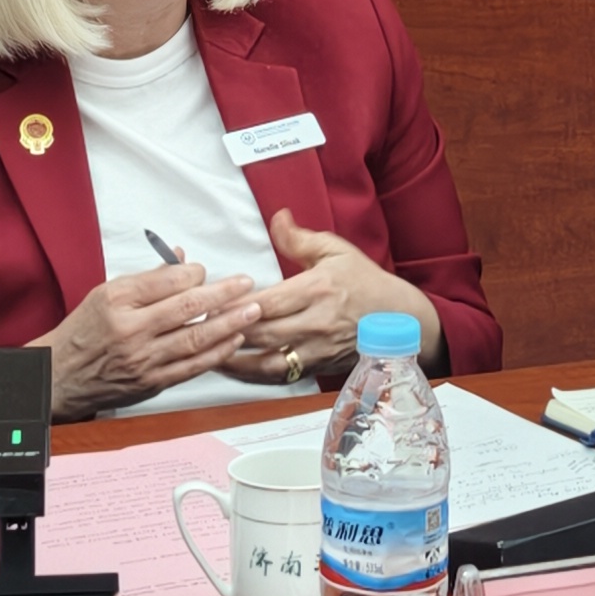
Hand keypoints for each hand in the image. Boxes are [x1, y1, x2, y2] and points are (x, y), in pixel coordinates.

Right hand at [36, 261, 261, 418]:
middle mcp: (130, 331)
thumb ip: (147, 278)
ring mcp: (143, 361)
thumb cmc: (84, 331)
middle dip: (222, 295)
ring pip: (194, 340)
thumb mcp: (106, 293)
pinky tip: (233, 340)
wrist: (60, 377)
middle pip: (186, 309)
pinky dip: (216, 354)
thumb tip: (181, 258)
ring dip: (228, 324)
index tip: (204, 270)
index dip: (192, 273)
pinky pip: (191, 367)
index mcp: (117, 301)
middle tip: (247, 284)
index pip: (166, 282)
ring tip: (251, 311)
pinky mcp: (152, 383)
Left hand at [220, 210, 434, 384]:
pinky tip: (233, 368)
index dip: (237, 306)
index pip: (269, 302)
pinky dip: (253, 376)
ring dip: (234, 361)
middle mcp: (316, 323)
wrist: (397, 318)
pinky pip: (280, 377)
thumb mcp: (335, 250)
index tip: (210, 303)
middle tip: (196, 327)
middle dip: (227, 333)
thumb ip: (300, 238)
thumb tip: (277, 218)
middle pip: (263, 334)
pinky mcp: (317, 368)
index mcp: (318, 290)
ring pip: (267, 363)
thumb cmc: (365, 282)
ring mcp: (317, 350)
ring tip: (206, 352)